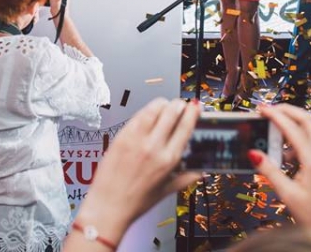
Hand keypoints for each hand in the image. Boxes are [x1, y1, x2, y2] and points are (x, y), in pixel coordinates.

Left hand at [70, 99, 200, 245]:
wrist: (108, 206)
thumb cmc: (135, 202)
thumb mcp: (166, 191)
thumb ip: (186, 179)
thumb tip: (201, 172)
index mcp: (168, 160)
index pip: (185, 127)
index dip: (192, 113)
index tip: (195, 107)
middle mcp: (154, 147)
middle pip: (172, 112)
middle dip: (179, 104)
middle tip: (181, 104)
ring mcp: (136, 139)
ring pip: (154, 108)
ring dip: (163, 104)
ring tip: (165, 106)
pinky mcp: (122, 136)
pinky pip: (138, 115)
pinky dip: (146, 111)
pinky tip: (148, 114)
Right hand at [253, 104, 310, 234]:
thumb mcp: (287, 195)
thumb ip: (269, 172)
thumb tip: (254, 153)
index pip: (293, 128)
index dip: (275, 115)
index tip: (262, 109)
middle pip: (306, 119)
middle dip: (287, 110)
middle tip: (268, 110)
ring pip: (310, 129)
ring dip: (292, 125)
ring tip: (272, 135)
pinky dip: (298, 139)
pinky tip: (285, 155)